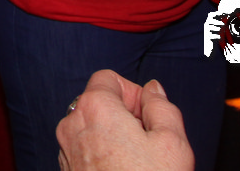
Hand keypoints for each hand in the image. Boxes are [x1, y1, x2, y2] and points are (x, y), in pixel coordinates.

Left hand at [57, 70, 193, 170]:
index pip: (109, 77)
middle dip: (124, 114)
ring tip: (138, 160)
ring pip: (91, 126)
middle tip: (148, 139)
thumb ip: (162, 106)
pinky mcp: (68, 170)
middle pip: (98, 101)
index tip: (149, 113)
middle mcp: (72, 125)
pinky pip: (85, 148)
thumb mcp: (173, 142)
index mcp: (95, 107)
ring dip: (113, 134)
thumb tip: (154, 90)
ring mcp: (66, 149)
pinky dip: (102, 152)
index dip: (134, 92)